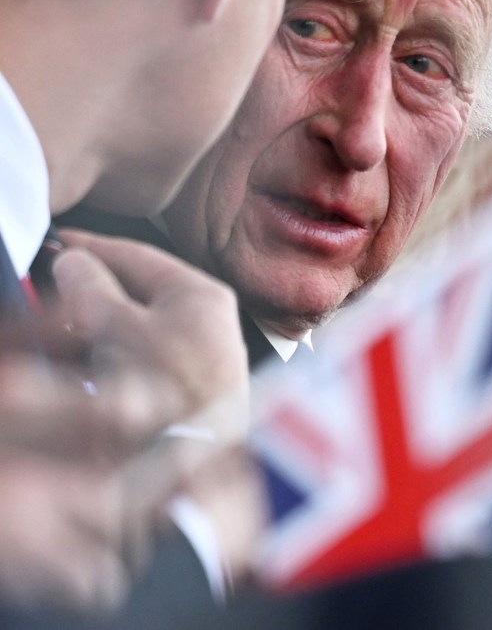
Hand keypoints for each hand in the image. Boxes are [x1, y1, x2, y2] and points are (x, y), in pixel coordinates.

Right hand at [52, 230, 248, 447]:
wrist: (199, 477)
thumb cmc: (169, 397)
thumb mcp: (119, 330)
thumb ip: (91, 289)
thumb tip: (75, 261)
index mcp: (201, 294)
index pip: (139, 257)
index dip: (93, 247)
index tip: (60, 242)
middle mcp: (209, 323)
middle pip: (139, 293)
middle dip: (93, 292)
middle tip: (54, 288)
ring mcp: (203, 360)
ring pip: (138, 330)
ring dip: (98, 329)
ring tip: (63, 332)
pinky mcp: (191, 394)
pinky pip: (144, 362)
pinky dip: (114, 359)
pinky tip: (90, 371)